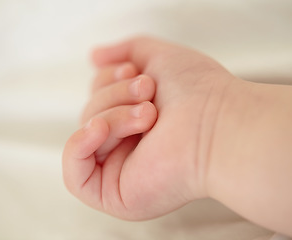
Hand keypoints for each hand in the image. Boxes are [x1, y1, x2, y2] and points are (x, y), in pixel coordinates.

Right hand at [64, 36, 240, 219]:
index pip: (96, 98)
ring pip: (85, 136)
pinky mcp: (114, 195)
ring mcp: (119, 171)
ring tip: (149, 114)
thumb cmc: (198, 92)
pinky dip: (79, 146)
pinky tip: (100, 130)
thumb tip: (94, 57)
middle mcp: (126, 145)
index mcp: (133, 119)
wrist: (217, 124)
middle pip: (89, 115)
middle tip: (148, 93)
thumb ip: (125, 52)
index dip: (107, 79)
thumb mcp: (156, 57)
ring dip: (114, 117)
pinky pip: (74, 176)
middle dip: (115, 96)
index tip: (136, 71)